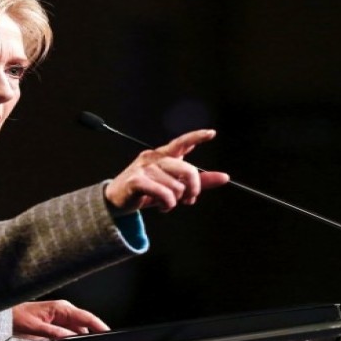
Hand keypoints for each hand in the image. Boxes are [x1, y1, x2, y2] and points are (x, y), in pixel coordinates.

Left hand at [12, 300, 109, 339]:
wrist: (6, 315)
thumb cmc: (18, 316)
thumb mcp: (36, 327)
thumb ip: (54, 333)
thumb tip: (71, 338)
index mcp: (61, 308)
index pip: (86, 316)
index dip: (99, 325)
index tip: (108, 332)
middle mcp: (63, 310)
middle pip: (85, 324)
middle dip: (91, 333)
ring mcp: (61, 316)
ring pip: (78, 329)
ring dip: (80, 337)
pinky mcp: (57, 322)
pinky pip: (70, 331)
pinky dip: (72, 338)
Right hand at [105, 129, 229, 214]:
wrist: (116, 201)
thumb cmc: (145, 191)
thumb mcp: (173, 186)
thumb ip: (199, 182)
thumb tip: (225, 177)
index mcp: (163, 155)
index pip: (181, 142)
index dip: (197, 137)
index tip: (211, 133)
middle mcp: (154, 157)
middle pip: (187, 169)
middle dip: (193, 188)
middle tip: (189, 200)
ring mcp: (144, 168)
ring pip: (176, 186)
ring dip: (175, 201)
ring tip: (166, 204)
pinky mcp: (136, 180)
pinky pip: (163, 193)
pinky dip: (167, 203)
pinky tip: (163, 207)